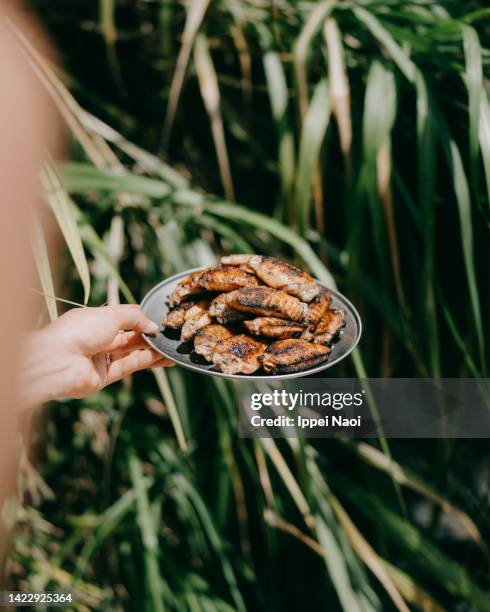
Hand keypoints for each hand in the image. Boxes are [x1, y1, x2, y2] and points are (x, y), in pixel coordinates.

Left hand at [19, 305, 172, 408]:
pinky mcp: (105, 376)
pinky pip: (131, 366)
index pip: (122, 317)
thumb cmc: (79, 331)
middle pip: (129, 336)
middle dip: (149, 335)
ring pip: (132, 352)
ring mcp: (101, 358)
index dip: (140, 319)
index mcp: (94, 319)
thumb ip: (135, 317)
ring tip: (172, 348)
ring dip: (152, 350)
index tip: (158, 320)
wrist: (58, 361)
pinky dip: (148, 361)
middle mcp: (97, 338)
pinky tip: (164, 358)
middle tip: (169, 335)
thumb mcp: (111, 315)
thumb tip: (152, 326)